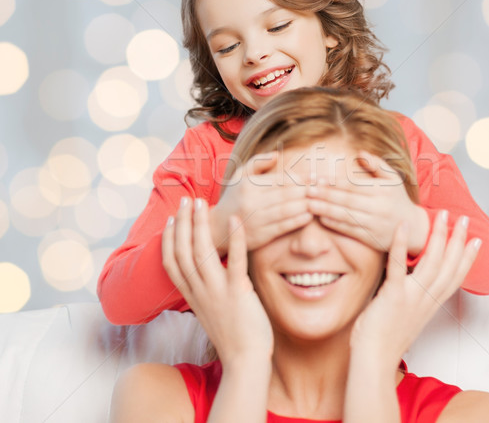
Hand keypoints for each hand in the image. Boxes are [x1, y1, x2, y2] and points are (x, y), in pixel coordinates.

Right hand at [162, 198, 272, 364]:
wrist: (245, 361)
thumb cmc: (232, 335)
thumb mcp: (209, 310)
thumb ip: (204, 290)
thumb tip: (205, 274)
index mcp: (192, 295)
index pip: (171, 262)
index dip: (169, 239)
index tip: (171, 219)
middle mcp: (199, 291)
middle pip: (183, 251)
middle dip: (182, 223)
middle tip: (186, 201)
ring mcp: (216, 291)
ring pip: (201, 252)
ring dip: (200, 225)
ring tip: (202, 204)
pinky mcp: (237, 292)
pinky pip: (234, 261)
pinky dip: (235, 239)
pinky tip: (236, 220)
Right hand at [210, 152, 312, 252]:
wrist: (216, 228)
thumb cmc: (233, 198)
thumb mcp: (239, 175)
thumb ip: (258, 162)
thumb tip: (277, 154)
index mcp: (248, 184)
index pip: (280, 179)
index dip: (300, 178)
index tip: (314, 177)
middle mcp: (251, 201)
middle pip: (286, 194)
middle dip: (306, 191)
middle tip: (323, 189)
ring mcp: (256, 219)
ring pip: (287, 210)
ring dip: (305, 205)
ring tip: (319, 201)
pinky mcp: (260, 236)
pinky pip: (283, 226)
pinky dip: (297, 220)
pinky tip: (309, 216)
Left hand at [306, 151, 428, 252]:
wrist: (413, 227)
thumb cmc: (398, 199)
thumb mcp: (393, 179)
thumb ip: (377, 164)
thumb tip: (360, 153)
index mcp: (383, 190)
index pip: (353, 185)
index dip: (334, 182)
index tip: (318, 179)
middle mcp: (379, 207)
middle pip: (347, 200)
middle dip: (325, 195)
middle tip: (307, 190)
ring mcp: (375, 223)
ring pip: (346, 215)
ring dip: (325, 210)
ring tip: (309, 204)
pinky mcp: (372, 238)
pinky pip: (350, 230)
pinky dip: (335, 225)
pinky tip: (322, 219)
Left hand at [349, 210, 479, 370]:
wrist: (373, 359)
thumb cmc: (384, 339)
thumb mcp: (407, 316)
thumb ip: (414, 298)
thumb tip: (411, 281)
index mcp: (431, 304)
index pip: (455, 277)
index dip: (467, 258)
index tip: (476, 240)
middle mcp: (426, 299)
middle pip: (449, 265)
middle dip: (458, 239)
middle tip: (463, 218)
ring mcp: (411, 296)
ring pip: (432, 262)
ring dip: (438, 236)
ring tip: (442, 216)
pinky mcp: (393, 295)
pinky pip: (398, 265)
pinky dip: (401, 245)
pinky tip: (402, 226)